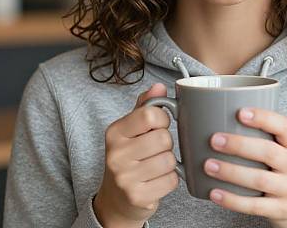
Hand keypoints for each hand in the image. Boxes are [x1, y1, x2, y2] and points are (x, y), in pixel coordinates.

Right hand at [93, 83, 178, 227]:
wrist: (116, 199)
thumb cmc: (129, 156)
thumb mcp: (132, 128)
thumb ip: (146, 105)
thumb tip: (159, 86)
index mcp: (114, 132)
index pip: (151, 114)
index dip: (162, 119)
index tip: (157, 126)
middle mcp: (116, 154)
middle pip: (163, 139)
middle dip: (166, 143)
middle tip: (156, 149)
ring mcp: (125, 178)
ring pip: (169, 160)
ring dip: (169, 162)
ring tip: (156, 164)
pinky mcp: (137, 197)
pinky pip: (171, 181)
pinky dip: (170, 179)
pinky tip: (157, 180)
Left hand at [203, 107, 286, 227]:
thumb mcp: (286, 150)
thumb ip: (264, 136)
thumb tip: (219, 120)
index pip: (283, 126)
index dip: (263, 118)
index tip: (240, 112)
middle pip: (268, 152)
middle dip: (239, 145)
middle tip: (214, 140)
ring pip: (259, 179)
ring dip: (231, 172)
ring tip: (209, 165)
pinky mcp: (281, 210)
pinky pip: (254, 205)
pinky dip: (232, 200)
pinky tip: (214, 193)